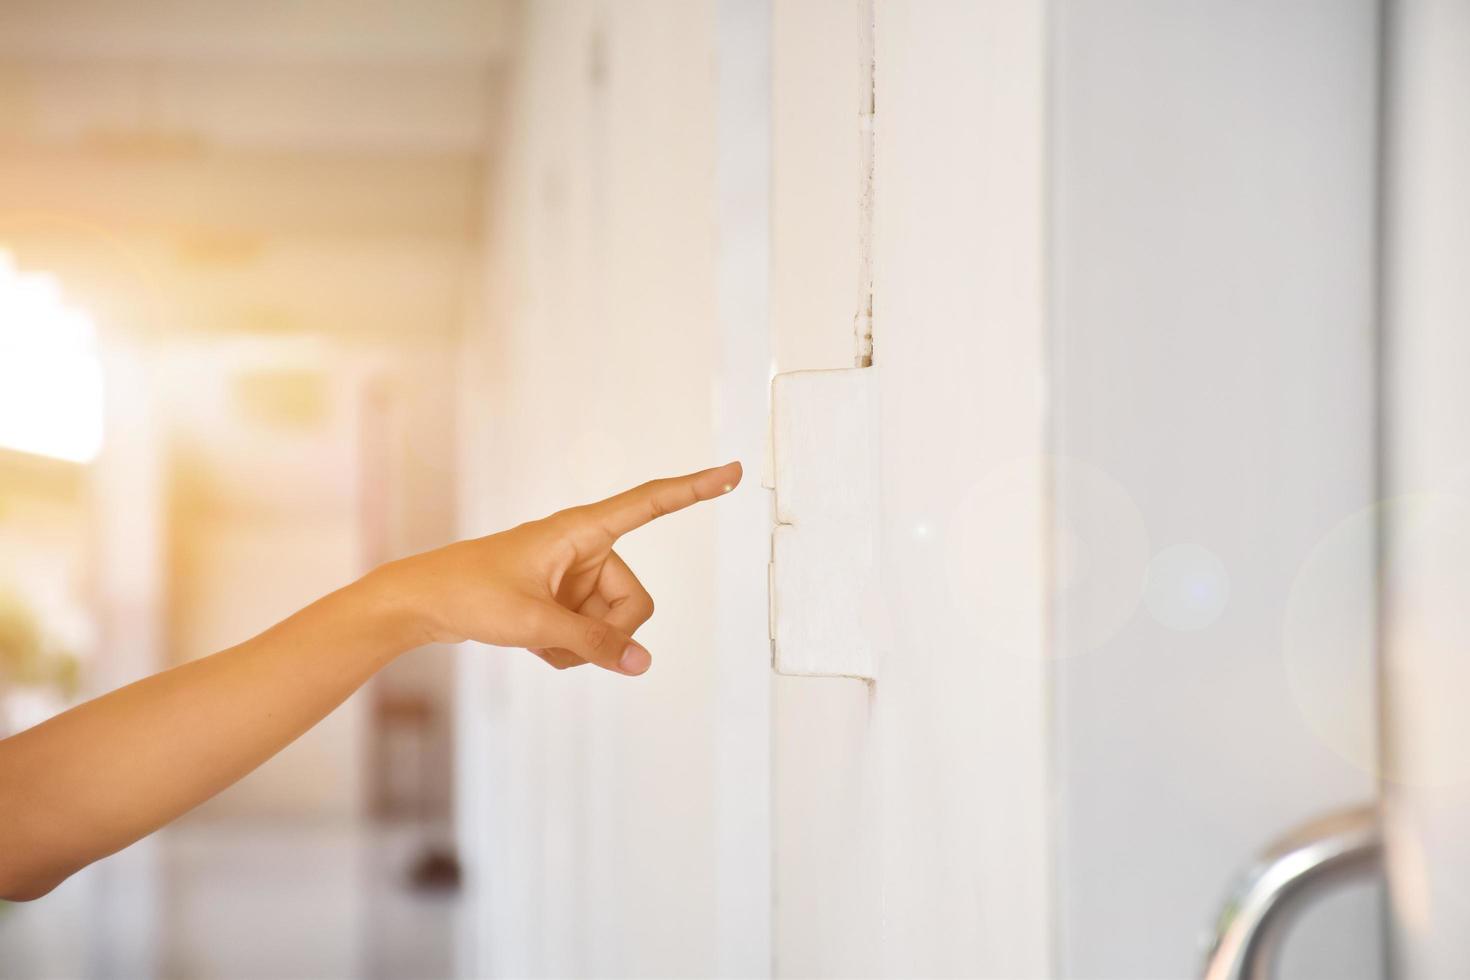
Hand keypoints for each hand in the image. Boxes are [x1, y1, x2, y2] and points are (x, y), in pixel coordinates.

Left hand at [381, 461, 742, 675]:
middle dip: (609, 632)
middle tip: (562, 640)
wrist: (419, 603)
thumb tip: (642, 662)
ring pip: (612, 626)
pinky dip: (567, 650)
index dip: (694, 489)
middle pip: (635, 603)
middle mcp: (585, 550)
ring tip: (537, 642)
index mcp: (581, 531)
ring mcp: (574, 578)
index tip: (732, 472)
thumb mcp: (535, 624)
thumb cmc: (470, 594)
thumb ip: (593, 644)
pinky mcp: (563, 601)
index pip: (650, 504)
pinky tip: (532, 646)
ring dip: (582, 646)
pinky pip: (590, 636)